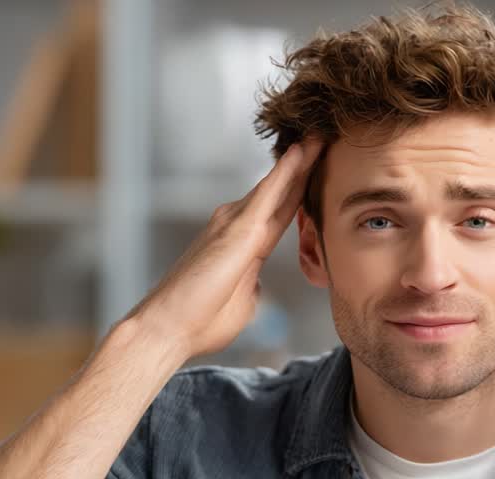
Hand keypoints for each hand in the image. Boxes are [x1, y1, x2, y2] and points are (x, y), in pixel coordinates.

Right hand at [127, 140, 322, 361]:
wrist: (169, 327)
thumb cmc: (200, 321)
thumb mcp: (241, 303)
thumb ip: (252, 286)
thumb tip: (255, 285)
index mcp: (245, 244)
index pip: (281, 210)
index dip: (301, 189)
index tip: (321, 170)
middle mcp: (237, 225)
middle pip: (281, 190)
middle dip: (304, 165)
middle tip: (326, 137)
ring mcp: (234, 223)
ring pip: (276, 186)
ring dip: (299, 160)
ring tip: (321, 134)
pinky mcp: (237, 230)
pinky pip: (268, 194)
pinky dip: (286, 172)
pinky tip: (301, 152)